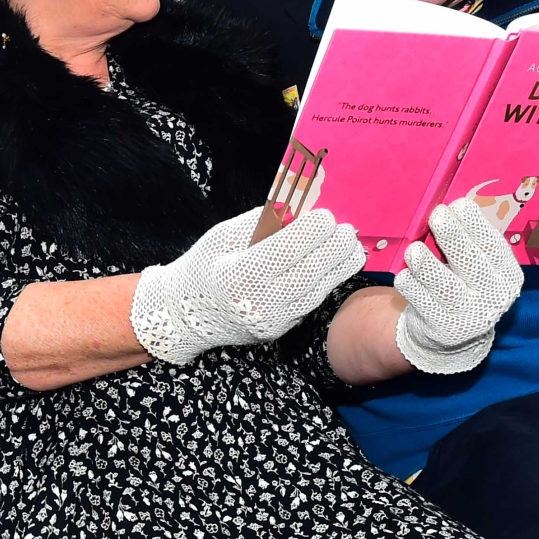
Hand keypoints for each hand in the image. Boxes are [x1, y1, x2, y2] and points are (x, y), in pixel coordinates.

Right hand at [132, 205, 366, 365]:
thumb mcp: (223, 236)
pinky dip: (327, 281)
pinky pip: (311, 302)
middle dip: (335, 247)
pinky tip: (337, 264)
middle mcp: (257, 302)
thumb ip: (261, 222)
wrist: (186, 314)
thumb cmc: (204, 266)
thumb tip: (299, 209)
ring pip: (317, 291)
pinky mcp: (280, 330)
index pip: (285, 250)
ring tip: (352, 245)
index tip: (327, 214)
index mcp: (237, 275)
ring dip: (340, 266)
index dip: (312, 231)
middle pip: (309, 272)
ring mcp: (271, 320)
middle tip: (347, 229)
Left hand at [393, 200, 522, 374]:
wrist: (454, 332)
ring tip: (414, 250)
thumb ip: (470, 241)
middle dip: (454, 238)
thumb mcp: (477, 264)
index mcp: (508, 276)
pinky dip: (413, 288)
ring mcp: (469, 316)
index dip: (477, 226)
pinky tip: (403, 276)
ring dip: (428, 266)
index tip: (459, 204)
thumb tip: (452, 206)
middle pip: (472, 264)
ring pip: (446, 286)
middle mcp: (494, 297)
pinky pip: (424, 304)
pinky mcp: (443, 328)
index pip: (495, 248)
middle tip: (437, 215)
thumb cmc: (464, 283)